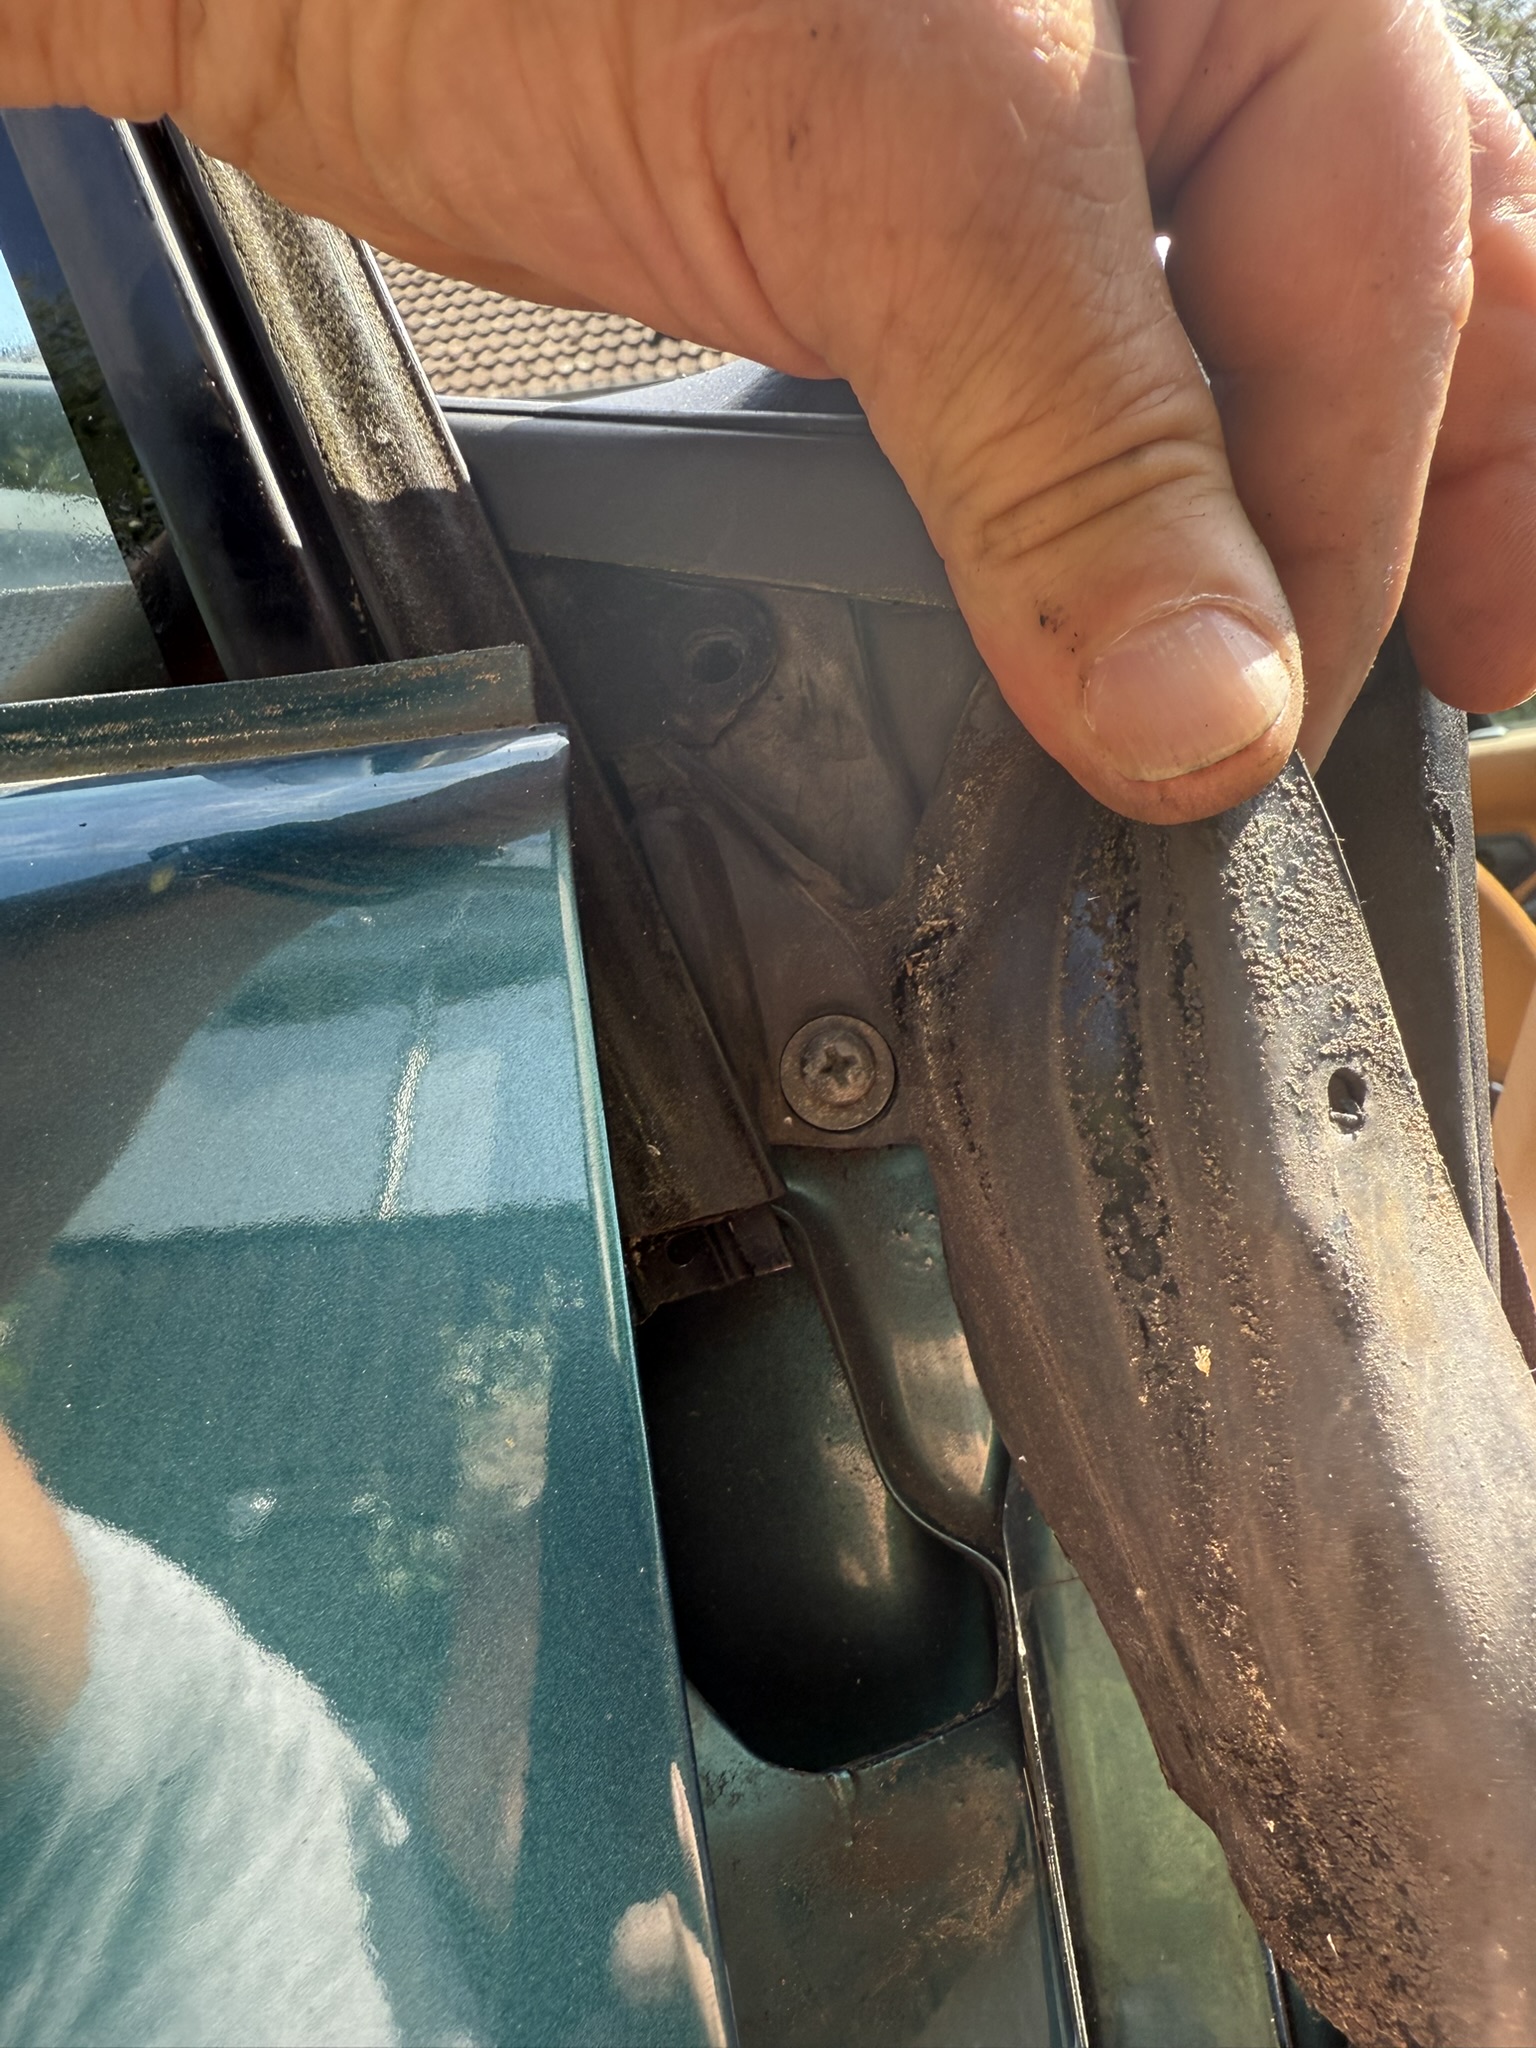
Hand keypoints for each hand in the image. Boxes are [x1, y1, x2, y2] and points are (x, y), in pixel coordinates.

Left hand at [8, 0, 1532, 821]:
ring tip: (1324, 687)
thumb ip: (1071, 436)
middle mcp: (1177, 40)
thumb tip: (1209, 711)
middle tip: (1443, 709)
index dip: (1360, 529)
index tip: (1285, 738)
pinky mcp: (899, 249)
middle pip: (1390, 295)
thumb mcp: (892, 164)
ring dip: (1286, 527)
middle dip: (1419, 508)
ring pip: (1243, 352)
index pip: (1400, 276)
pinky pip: (1071, 396)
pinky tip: (1122, 606)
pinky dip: (1109, 521)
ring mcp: (1041, 148)